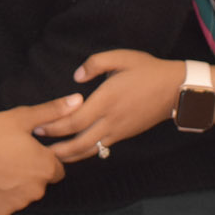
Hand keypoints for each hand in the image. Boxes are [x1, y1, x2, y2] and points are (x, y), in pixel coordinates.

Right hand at [0, 99, 74, 214]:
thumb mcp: (22, 117)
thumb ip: (52, 111)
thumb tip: (78, 101)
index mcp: (46, 167)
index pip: (57, 168)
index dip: (44, 158)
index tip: (28, 149)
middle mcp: (38, 189)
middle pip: (41, 181)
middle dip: (31, 171)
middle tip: (11, 156)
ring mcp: (20, 203)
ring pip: (25, 193)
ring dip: (18, 184)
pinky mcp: (2, 212)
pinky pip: (9, 203)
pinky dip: (3, 194)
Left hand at [37, 50, 185, 162]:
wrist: (176, 90)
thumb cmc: (148, 70)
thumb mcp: (121, 57)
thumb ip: (95, 64)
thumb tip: (76, 77)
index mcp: (106, 99)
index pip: (74, 120)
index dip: (54, 126)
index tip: (38, 126)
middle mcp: (111, 119)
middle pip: (78, 141)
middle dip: (57, 146)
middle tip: (38, 147)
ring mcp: (119, 130)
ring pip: (90, 149)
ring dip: (70, 155)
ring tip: (52, 156)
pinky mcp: (125, 134)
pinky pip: (101, 147)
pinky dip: (86, 151)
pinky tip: (76, 151)